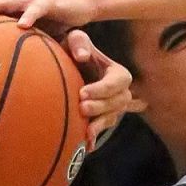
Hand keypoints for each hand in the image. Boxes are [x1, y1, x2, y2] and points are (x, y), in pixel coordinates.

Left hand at [0, 0, 99, 36]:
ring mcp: (28, 0)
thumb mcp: (31, 39)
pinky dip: (28, 16)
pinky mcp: (48, 2)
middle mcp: (11, 2)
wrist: (82, 3)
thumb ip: (14, 51)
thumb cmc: (54, 23)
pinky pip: (36, 10)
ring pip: (1, 2)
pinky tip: (22, 25)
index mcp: (4, 11)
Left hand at [64, 29, 142, 148]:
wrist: (66, 68)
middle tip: (81, 107)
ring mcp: (112, 106)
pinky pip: (103, 128)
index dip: (102, 88)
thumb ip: (79, 43)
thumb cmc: (73, 51)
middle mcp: (119, 91)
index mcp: (117, 72)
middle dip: (101, 106)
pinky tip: (87, 145)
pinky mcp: (102, 118)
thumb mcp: (75, 40)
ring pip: (112, 117)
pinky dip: (95, 136)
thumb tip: (82, 56)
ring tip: (84, 129)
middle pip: (118, 102)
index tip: (82, 92)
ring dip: (99, 123)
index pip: (118, 81)